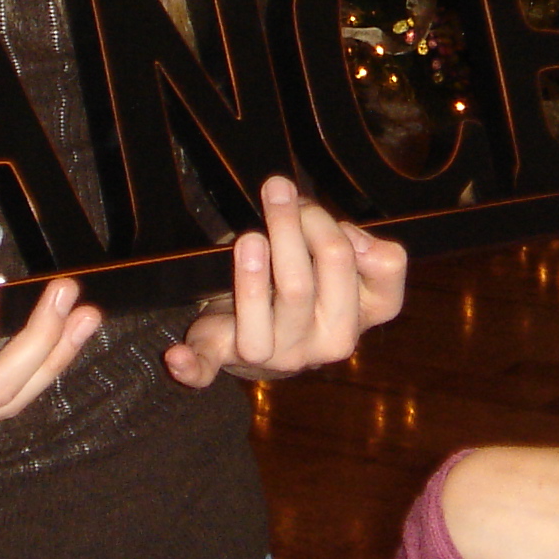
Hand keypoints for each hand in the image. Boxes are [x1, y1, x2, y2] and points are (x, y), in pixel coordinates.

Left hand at [164, 176, 408, 387]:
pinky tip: (175, 357)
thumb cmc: (309, 285)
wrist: (270, 334)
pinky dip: (192, 366)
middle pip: (310, 283)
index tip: (321, 212)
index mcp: (362, 316)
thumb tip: (355, 240)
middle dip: (294, 229)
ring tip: (249, 238)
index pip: (382, 282)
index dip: (356, 240)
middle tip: (277, 191)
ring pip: (265, 313)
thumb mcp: (343, 264)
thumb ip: (364, 248)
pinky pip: (208, 367)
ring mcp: (278, 355)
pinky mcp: (230, 357)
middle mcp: (327, 342)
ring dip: (252, 276)